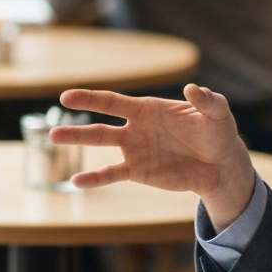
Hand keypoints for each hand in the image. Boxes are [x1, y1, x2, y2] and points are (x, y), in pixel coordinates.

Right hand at [50, 84, 255, 231]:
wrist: (219, 163)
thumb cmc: (216, 132)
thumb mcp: (217, 113)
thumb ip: (206, 100)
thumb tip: (192, 89)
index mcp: (146, 109)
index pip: (112, 102)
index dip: (90, 98)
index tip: (67, 96)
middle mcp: (134, 128)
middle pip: (100, 126)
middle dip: (77, 127)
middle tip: (53, 129)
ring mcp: (133, 150)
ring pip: (100, 146)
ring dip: (78, 142)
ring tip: (54, 140)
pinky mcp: (138, 171)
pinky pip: (111, 174)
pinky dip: (93, 178)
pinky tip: (74, 182)